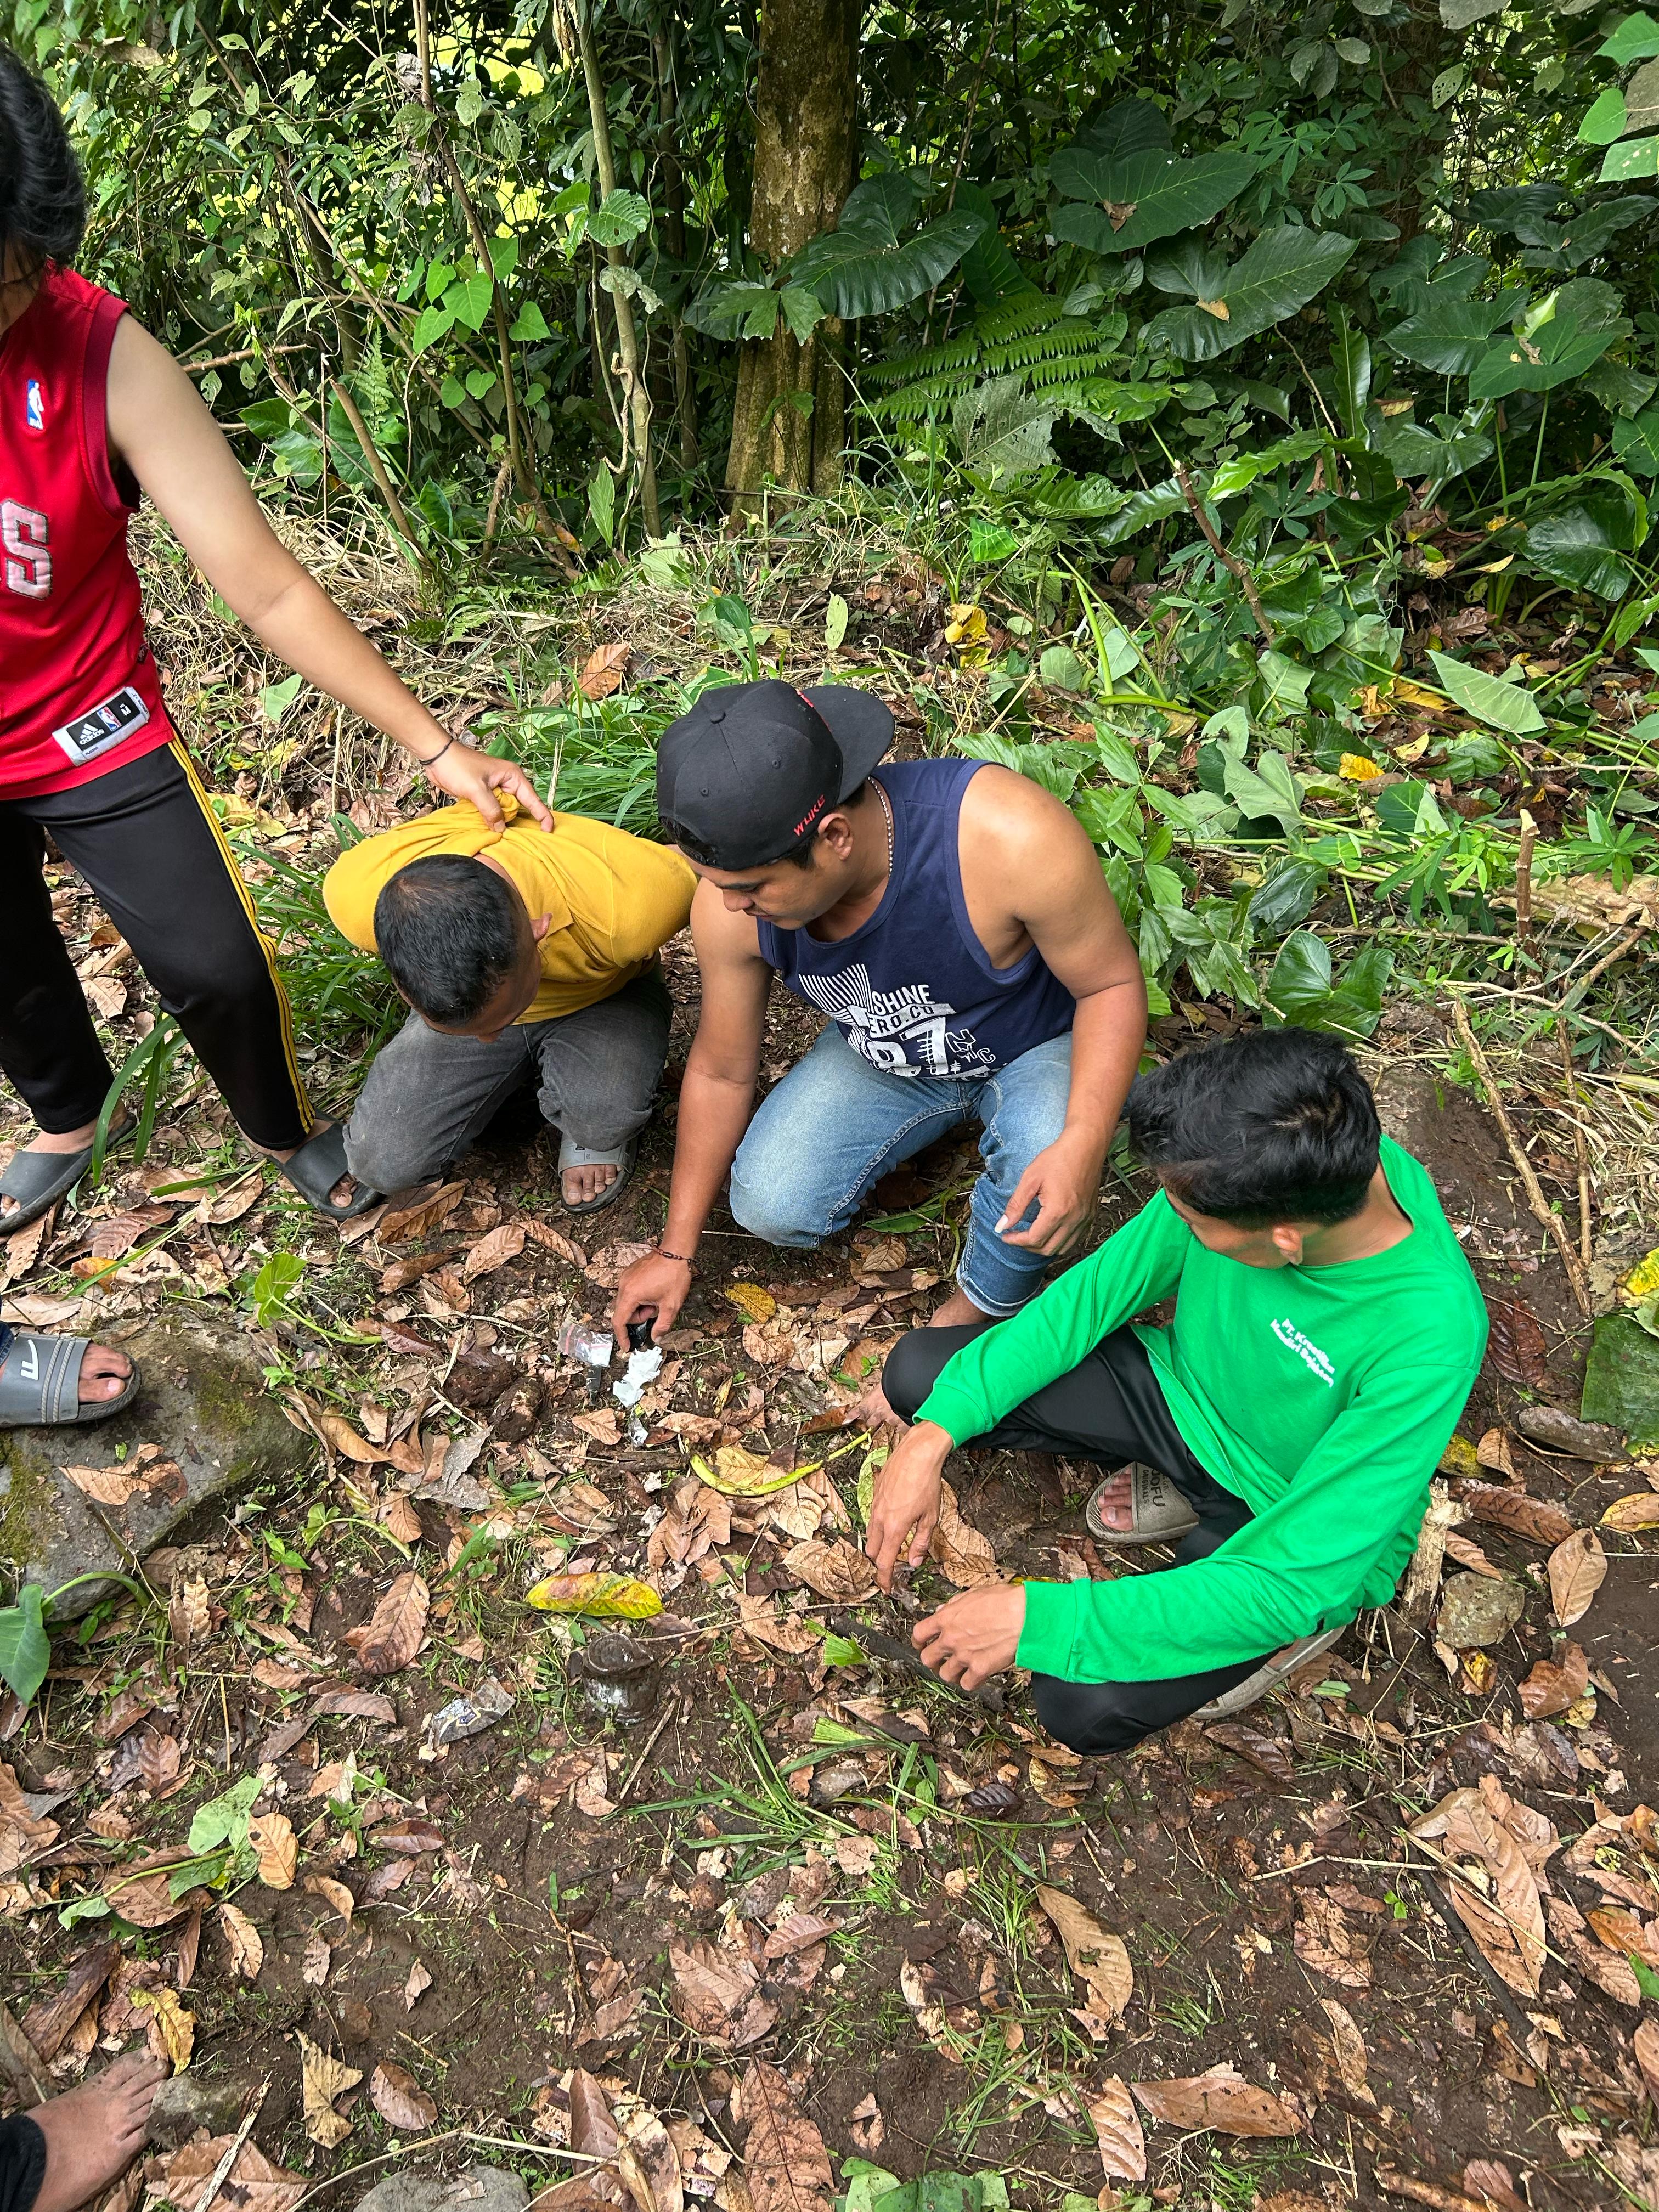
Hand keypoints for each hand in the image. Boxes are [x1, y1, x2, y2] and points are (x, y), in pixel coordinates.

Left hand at [425, 738, 553, 832]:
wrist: (437, 757)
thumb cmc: (457, 766)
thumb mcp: (476, 789)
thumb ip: (490, 810)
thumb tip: (501, 829)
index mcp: (512, 776)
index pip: (533, 799)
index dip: (542, 815)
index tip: (548, 831)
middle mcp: (507, 783)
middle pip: (520, 808)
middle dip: (519, 821)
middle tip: (519, 837)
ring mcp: (496, 790)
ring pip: (506, 811)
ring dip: (503, 822)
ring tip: (504, 835)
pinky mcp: (484, 796)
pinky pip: (493, 811)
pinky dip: (492, 820)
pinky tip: (491, 830)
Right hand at [612, 1251, 691, 1350]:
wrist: (676, 1251)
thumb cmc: (674, 1275)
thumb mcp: (671, 1305)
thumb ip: (662, 1326)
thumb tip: (656, 1338)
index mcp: (630, 1294)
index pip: (619, 1321)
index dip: (622, 1337)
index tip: (627, 1347)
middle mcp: (623, 1285)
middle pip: (623, 1312)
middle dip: (638, 1317)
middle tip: (655, 1311)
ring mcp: (625, 1277)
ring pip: (626, 1302)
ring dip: (639, 1307)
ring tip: (656, 1299)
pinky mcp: (630, 1272)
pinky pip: (629, 1291)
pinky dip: (638, 1297)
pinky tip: (653, 1292)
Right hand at [864, 1423, 949, 1590]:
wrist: (916, 1453)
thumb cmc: (926, 1483)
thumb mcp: (931, 1517)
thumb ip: (921, 1542)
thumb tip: (915, 1562)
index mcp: (895, 1528)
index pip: (885, 1562)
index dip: (884, 1579)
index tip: (887, 1589)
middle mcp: (880, 1518)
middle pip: (872, 1551)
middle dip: (880, 1562)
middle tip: (892, 1567)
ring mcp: (874, 1505)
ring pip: (870, 1534)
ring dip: (879, 1544)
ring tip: (894, 1545)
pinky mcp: (874, 1493)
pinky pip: (872, 1517)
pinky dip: (879, 1526)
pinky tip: (893, 1520)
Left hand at [912, 1582, 1025, 1689]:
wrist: (1025, 1615)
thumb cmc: (1004, 1601)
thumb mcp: (974, 1594)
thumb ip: (954, 1605)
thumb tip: (942, 1612)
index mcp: (947, 1618)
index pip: (919, 1633)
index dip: (918, 1641)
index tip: (920, 1644)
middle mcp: (951, 1638)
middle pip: (927, 1658)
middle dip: (932, 1660)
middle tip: (940, 1660)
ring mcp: (964, 1656)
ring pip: (945, 1675)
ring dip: (951, 1673)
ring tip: (960, 1669)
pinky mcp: (980, 1670)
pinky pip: (966, 1684)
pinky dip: (970, 1682)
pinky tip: (976, 1675)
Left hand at [995, 1128, 1103, 1254]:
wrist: (1086, 1146)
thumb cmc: (1058, 1158)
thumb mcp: (1030, 1179)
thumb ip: (1016, 1205)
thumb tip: (1001, 1226)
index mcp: (1057, 1211)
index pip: (1034, 1240)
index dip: (1016, 1241)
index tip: (1005, 1235)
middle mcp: (1074, 1220)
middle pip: (1048, 1249)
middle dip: (1028, 1246)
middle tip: (1016, 1235)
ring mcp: (1085, 1219)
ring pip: (1063, 1249)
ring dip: (1044, 1247)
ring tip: (1030, 1235)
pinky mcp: (1090, 1216)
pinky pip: (1074, 1239)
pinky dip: (1059, 1241)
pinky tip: (1048, 1230)